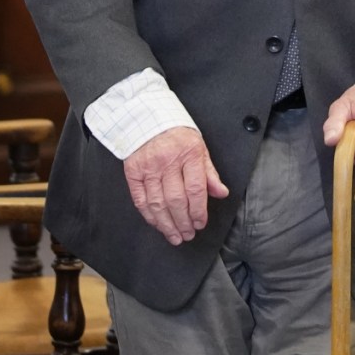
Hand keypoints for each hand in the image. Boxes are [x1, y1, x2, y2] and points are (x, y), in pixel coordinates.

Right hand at [123, 127, 228, 245]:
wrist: (147, 118)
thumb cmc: (177, 134)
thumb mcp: (199, 147)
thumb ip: (210, 173)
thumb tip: (221, 193)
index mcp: (189, 153)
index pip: (195, 189)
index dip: (198, 211)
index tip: (200, 223)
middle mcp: (168, 161)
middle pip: (176, 200)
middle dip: (184, 222)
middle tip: (188, 234)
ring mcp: (149, 167)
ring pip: (157, 204)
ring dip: (167, 225)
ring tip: (175, 236)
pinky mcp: (133, 172)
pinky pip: (140, 200)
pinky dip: (149, 216)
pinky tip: (158, 224)